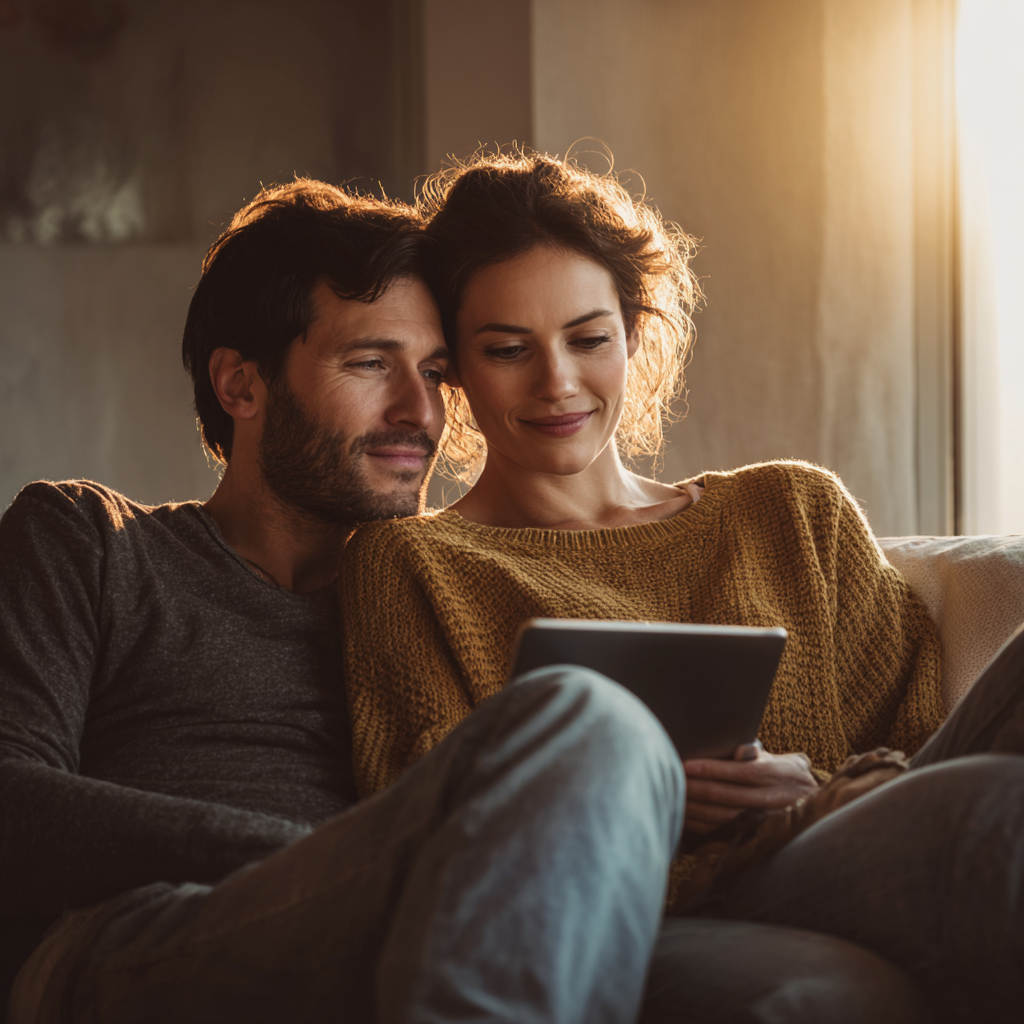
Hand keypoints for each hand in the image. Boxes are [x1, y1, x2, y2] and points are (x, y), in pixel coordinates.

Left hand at [682, 745, 817, 834]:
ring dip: (694, 808)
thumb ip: (760, 753)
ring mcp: (761, 821)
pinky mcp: (752, 835)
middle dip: (696, 787)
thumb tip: (739, 747)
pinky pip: (721, 832)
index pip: (740, 772)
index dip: (712, 769)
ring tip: (674, 795)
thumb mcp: (786, 759)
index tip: (688, 764)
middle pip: (726, 795)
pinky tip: (684, 815)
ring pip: (721, 817)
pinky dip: (700, 825)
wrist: (815, 809)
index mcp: (776, 775)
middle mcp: (769, 800)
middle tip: (672, 777)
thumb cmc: (792, 776)